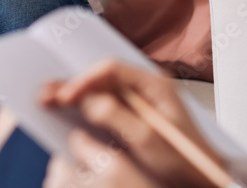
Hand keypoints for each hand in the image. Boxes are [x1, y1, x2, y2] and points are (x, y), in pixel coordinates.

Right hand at [40, 60, 225, 187]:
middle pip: (102, 78)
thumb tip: (88, 101)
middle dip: (72, 85)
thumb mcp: (147, 140)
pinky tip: (66, 113)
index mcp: (154, 83)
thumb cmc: (183, 160)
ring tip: (46, 100)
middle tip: (44, 93)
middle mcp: (145, 87)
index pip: (111, 69)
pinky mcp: (134, 116)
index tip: (65, 95)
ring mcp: (139, 101)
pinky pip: (104, 105)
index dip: (83, 79)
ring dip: (74, 95)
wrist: (202, 178)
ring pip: (100, 91)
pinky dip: (83, 108)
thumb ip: (117, 117)